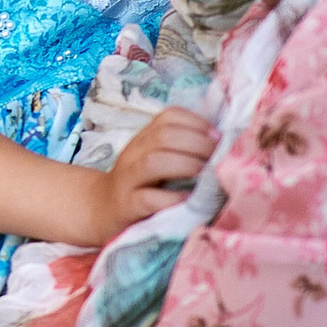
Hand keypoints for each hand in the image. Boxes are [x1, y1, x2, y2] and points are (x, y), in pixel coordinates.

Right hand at [84, 107, 215, 241]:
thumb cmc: (141, 186)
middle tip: (217, 158)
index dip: (198, 123)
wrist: (102, 210)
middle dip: (197, 144)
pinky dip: (172, 198)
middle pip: (163, 135)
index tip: (218, 138)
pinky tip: (188, 200)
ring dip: (186, 165)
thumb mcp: (156, 160)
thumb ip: (181, 150)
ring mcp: (128, 180)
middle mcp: (134, 154)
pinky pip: (148, 198)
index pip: (169, 116)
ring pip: (153, 161)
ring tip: (205, 175)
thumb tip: (225, 146)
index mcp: (144, 139)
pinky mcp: (127, 206)